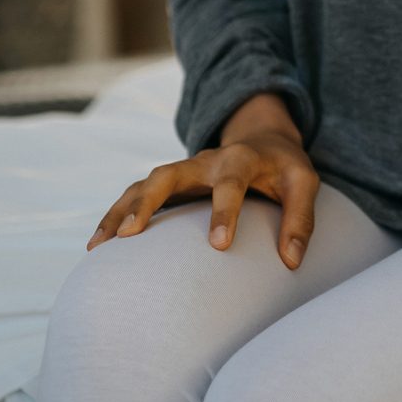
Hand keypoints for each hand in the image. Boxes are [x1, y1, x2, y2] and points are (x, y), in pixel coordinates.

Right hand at [84, 119, 319, 270]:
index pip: (230, 183)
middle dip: (147, 202)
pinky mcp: (171, 183)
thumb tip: (291, 262)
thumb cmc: (285, 168)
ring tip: (98, 247)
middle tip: (130, 235)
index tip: (219, 246)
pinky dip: (115, 215)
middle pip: (168, 174)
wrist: (264, 139)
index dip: (224, 212)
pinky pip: (136, 195)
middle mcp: (205, 161)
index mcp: (241, 159)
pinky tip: (98, 244)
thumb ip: (301, 220)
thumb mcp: (304, 184)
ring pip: (143, 184)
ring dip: (119, 212)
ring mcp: (183, 171)